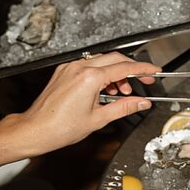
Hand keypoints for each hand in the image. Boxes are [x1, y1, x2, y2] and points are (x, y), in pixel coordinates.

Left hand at [1, 53, 160, 157]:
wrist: (36, 129)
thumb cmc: (60, 127)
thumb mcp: (99, 119)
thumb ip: (124, 107)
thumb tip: (141, 103)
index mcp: (89, 78)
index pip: (124, 68)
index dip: (143, 70)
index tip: (154, 71)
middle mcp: (79, 68)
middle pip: (114, 59)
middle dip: (131, 69)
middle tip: (143, 80)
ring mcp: (70, 68)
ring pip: (101, 62)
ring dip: (115, 73)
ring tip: (120, 93)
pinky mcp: (64, 72)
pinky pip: (88, 66)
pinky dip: (101, 75)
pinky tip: (104, 90)